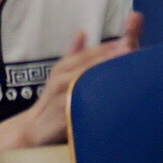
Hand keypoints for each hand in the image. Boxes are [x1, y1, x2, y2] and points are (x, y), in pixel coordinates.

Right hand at [23, 17, 142, 143]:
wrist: (32, 129)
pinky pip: (82, 106)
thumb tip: (82, 33)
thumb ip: (73, 54)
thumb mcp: (59, 75)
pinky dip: (96, 99)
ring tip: (124, 67)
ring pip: (86, 82)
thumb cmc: (50, 100)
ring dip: (104, 73)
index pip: (89, 53)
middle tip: (130, 48)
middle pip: (89, 64)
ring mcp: (62, 97)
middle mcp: (62, 79)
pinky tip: (112, 96)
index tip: (129, 38)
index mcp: (63, 67)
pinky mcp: (64, 116)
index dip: (108, 46)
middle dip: (109, 56)